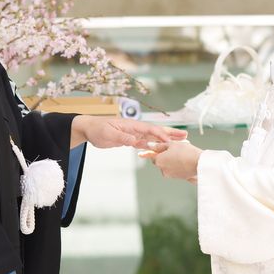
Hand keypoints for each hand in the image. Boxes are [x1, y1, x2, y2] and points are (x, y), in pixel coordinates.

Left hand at [71, 115, 186, 148]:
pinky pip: (145, 143)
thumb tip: (134, 141)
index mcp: (131, 125)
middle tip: (185, 136)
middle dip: (170, 133)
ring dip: (165, 140)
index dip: (161, 135)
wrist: (89, 129)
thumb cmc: (97, 128)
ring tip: (179, 142)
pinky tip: (162, 149)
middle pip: (155, 131)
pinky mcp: (129, 140)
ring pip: (152, 137)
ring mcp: (133, 134)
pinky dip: (154, 145)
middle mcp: (135, 128)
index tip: (171, 141)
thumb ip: (122, 137)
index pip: (149, 129)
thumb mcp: (108, 133)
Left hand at [140, 140, 202, 181]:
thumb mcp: (172, 144)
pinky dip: (176, 165)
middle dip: (163, 155)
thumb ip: (159, 145)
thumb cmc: (186, 152)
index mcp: (159, 160)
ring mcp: (170, 175)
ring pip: (167, 165)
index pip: (151, 155)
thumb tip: (150, 146)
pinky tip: (184, 160)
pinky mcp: (178, 177)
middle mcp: (163, 169)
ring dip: (170, 160)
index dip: (149, 152)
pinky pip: (174, 170)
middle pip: (159, 161)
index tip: (141, 153)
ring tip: (181, 154)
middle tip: (172, 149)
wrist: (199, 163)